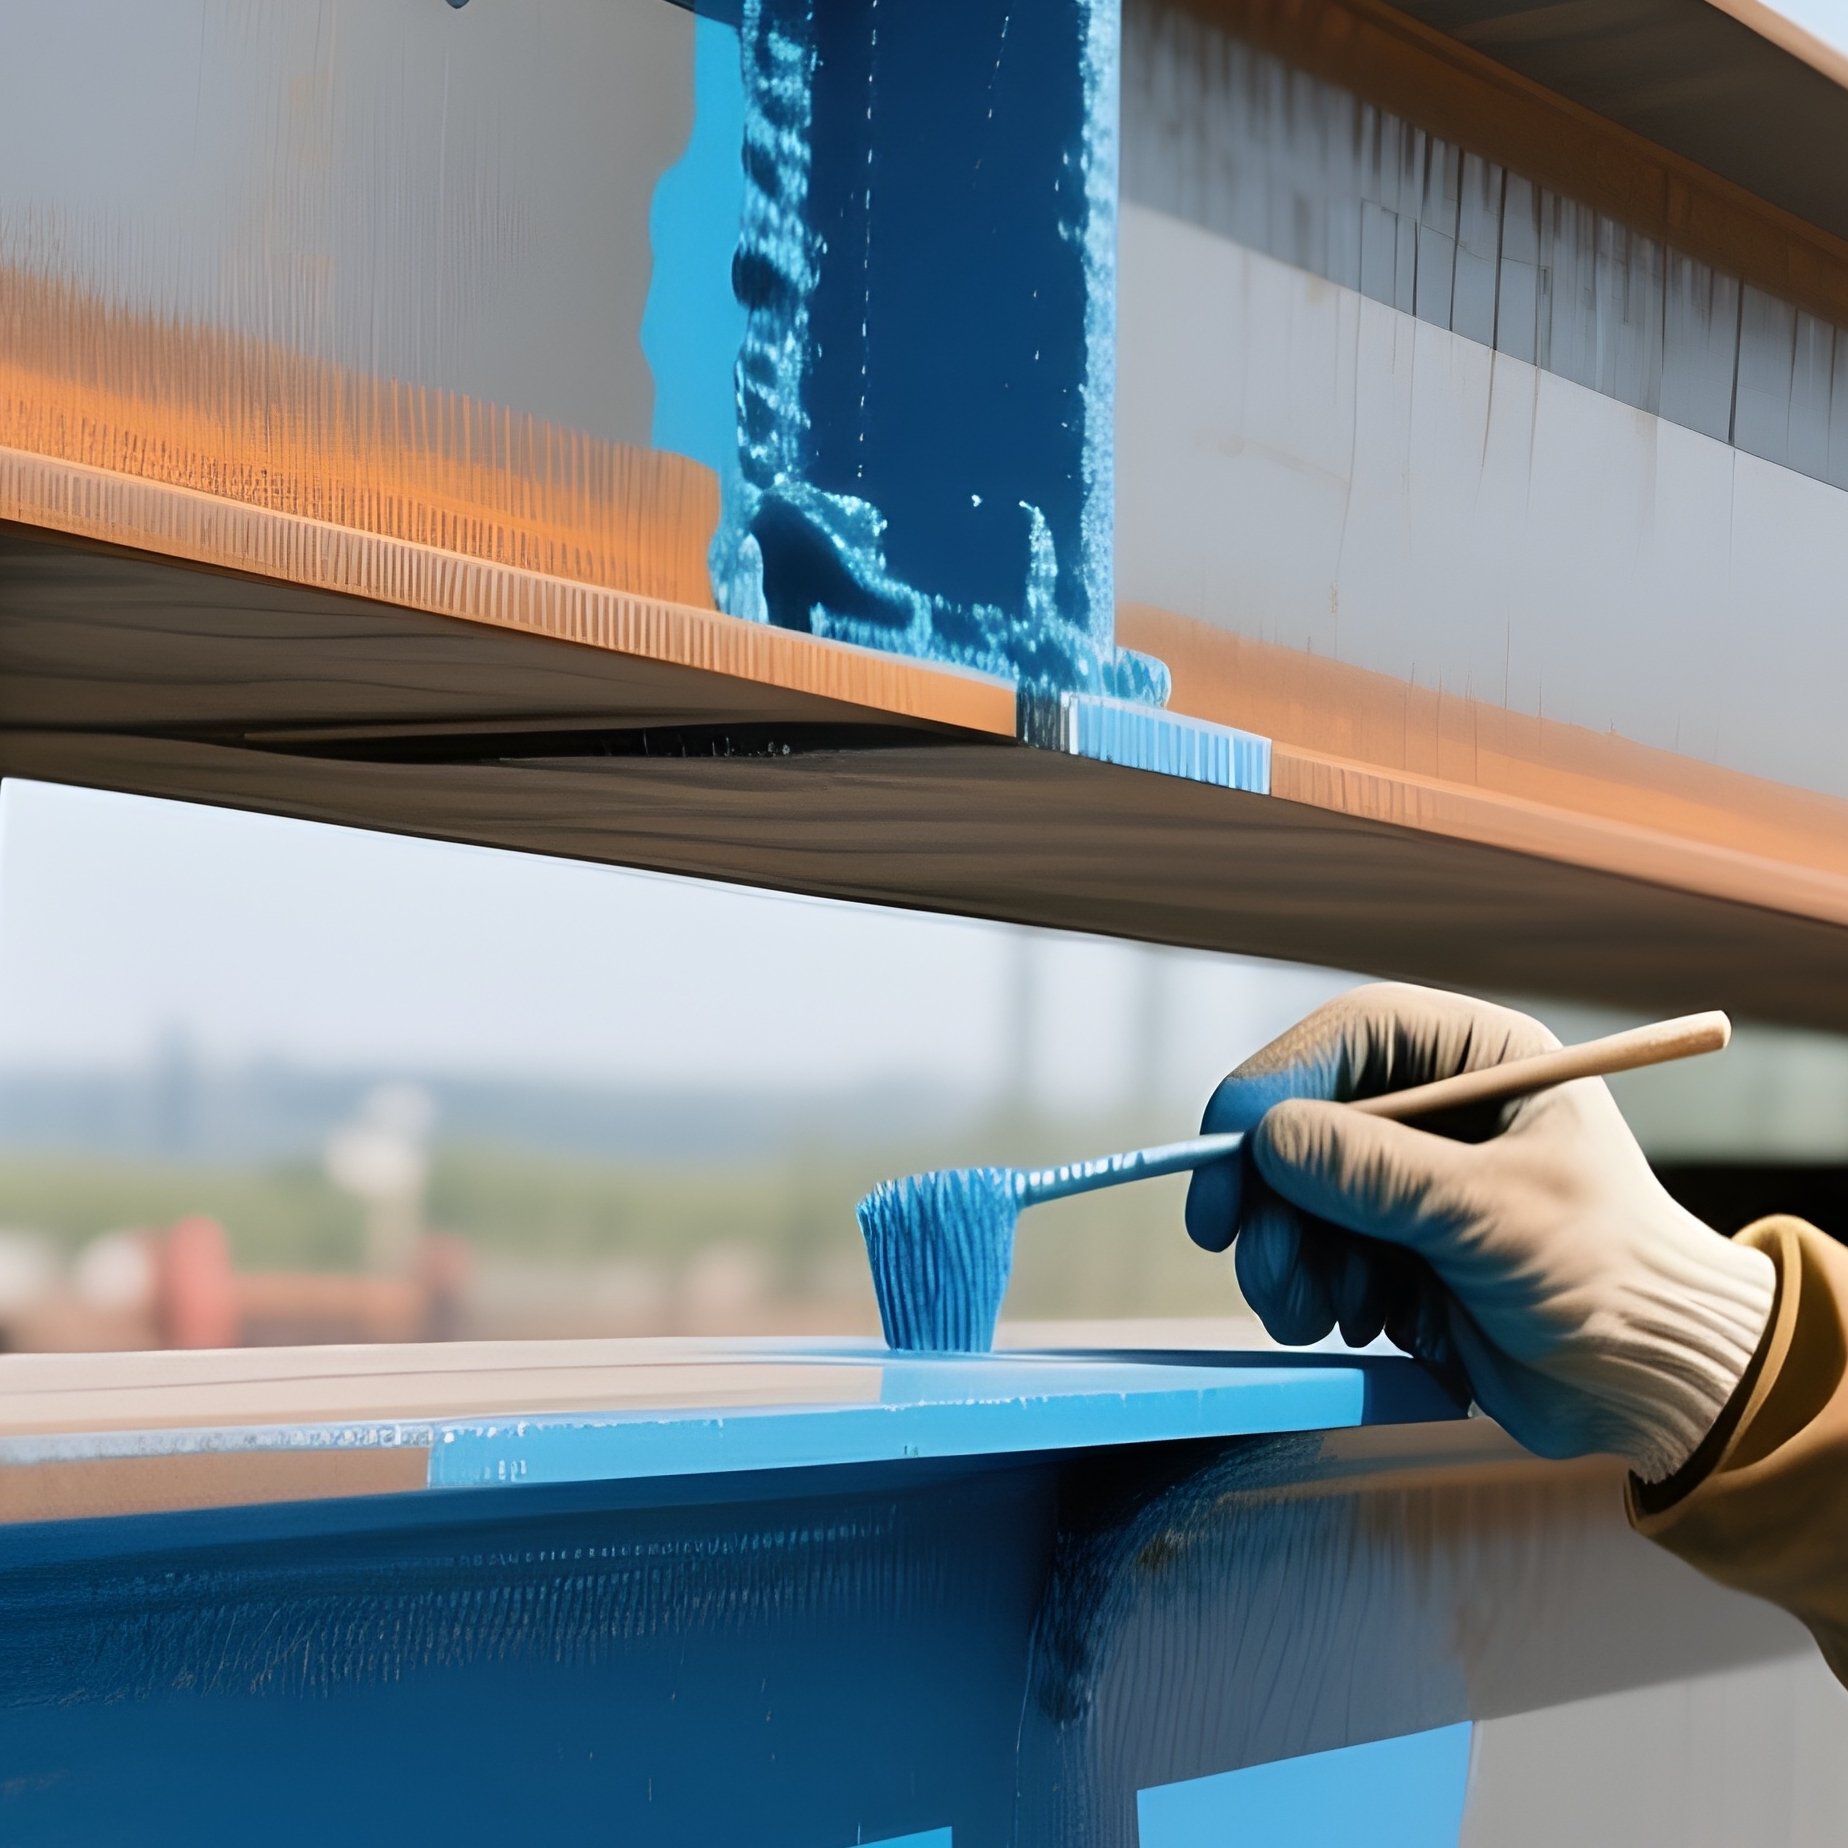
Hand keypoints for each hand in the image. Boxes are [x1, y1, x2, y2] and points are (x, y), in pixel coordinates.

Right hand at [1184, 983, 1775, 1480]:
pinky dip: (1313, 1289)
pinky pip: (1313, 1252)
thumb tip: (1269, 1140)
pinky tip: (1357, 1321)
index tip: (1227, 1152)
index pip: (1349, 1038)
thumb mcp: (1494, 1214)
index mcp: (1478, 1060)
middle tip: (1257, 1262)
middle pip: (1303, 1119)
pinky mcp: (1393, 1247)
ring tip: (1318, 1312)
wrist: (1656, 1388)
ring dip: (1287, 1255)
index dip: (1276, 1083)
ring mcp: (1409, 1181)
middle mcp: (1435, 1108)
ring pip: (1294, 1194)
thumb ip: (1378, 1173)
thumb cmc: (1612, 1276)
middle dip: (1271, 1197)